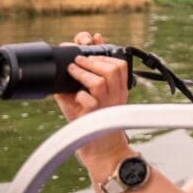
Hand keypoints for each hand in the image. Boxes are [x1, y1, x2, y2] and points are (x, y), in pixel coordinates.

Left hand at [53, 31, 130, 164]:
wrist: (99, 149)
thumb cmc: (92, 119)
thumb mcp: (90, 94)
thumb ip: (85, 73)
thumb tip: (80, 50)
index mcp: (118, 88)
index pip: (120, 63)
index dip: (105, 51)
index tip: (91, 44)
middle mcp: (116, 95)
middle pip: (113, 69)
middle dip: (93, 60)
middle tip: (78, 60)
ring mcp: (106, 105)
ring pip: (100, 81)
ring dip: (84, 73)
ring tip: (72, 70)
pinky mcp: (94, 117)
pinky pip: (87, 100)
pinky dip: (79, 95)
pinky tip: (75, 96)